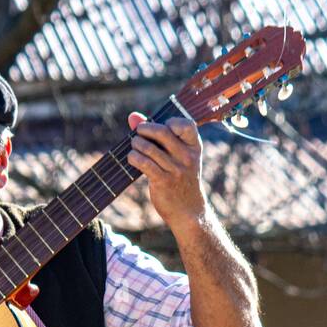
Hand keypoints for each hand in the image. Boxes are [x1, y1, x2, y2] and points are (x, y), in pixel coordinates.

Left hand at [126, 112, 207, 227]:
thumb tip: (132, 116)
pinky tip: (132, 158)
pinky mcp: (163, 182)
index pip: (187, 125)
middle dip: (145, 129)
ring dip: (136, 144)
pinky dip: (133, 157)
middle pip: (162, 132)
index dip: (172, 121)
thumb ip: (157, 135)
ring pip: (149, 148)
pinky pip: (144, 163)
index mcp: (194, 147)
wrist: (188, 210)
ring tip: (134, 146)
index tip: (163, 126)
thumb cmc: (180, 178)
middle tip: (138, 133)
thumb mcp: (178, 157)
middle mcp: (187, 157)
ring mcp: (175, 170)